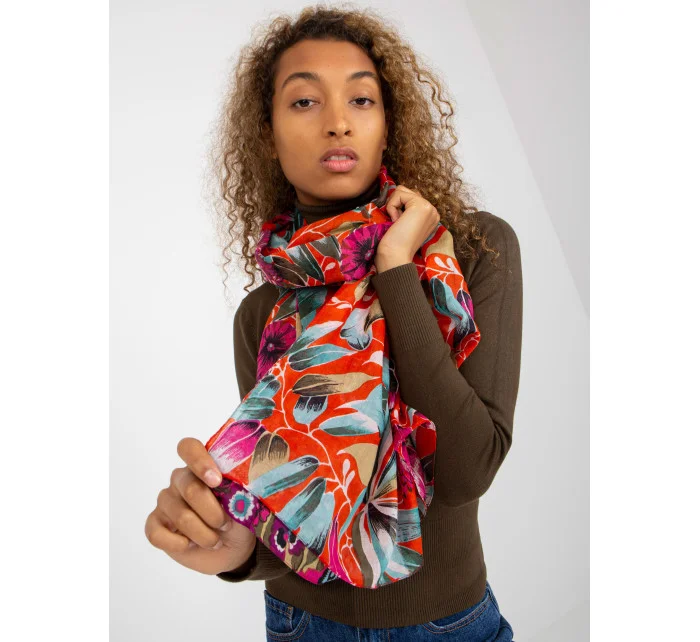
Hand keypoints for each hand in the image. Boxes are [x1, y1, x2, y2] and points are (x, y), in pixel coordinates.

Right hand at [144, 437, 256, 575]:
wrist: (232, 549)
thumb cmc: (239, 518)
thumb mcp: (245, 502)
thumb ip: (237, 487)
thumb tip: (235, 482)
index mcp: (202, 467)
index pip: (189, 448)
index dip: (200, 462)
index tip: (217, 481)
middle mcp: (180, 480)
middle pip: (190, 488)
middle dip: (213, 512)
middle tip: (226, 524)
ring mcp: (166, 501)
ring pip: (180, 515)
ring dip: (203, 534)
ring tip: (215, 540)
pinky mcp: (155, 525)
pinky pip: (156, 533)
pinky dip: (177, 543)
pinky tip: (189, 545)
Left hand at [375, 185, 440, 272]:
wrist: (395, 257)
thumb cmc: (394, 245)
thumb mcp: (403, 223)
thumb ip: (406, 209)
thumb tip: (396, 191)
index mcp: (430, 217)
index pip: (410, 198)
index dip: (397, 208)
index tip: (399, 227)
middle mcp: (433, 211)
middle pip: (406, 192)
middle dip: (395, 205)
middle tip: (398, 225)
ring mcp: (430, 208)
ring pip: (402, 191)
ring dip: (393, 206)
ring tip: (398, 224)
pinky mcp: (421, 206)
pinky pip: (398, 194)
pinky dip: (391, 207)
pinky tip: (396, 222)